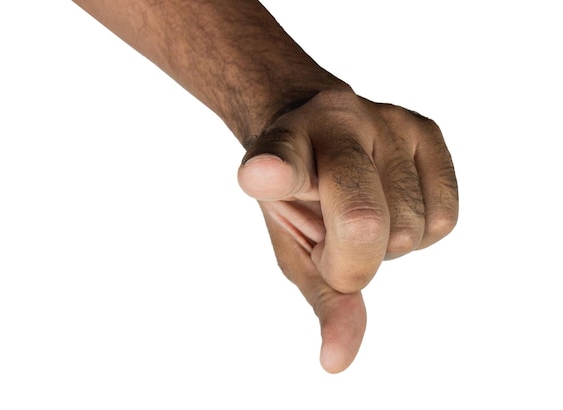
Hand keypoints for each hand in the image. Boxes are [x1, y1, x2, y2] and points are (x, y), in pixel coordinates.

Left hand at [237, 89, 458, 372]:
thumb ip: (323, 296)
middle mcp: (333, 121)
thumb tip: (338, 363)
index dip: (273, 171)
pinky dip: (422, 233)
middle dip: (353, 261)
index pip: (279, 161)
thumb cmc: (302, 197)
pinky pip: (444, 218)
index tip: (260, 175)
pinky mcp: (425, 127)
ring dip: (389, 245)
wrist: (317, 129)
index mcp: (280, 150)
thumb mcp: (296, 245)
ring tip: (363, 210)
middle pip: (363, 223)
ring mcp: (383, 119)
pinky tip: (395, 204)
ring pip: (411, 230)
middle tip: (334, 238)